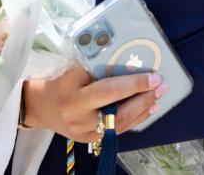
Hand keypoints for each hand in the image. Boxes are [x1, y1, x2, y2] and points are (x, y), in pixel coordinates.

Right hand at [22, 66, 165, 142]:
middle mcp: (81, 120)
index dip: (133, 84)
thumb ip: (97, 69)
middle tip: (162, 86)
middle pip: (119, 113)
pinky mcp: (91, 140)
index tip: (153, 77)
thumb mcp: (74, 71)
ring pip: (121, 125)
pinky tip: (148, 109)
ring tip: (159, 97)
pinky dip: (135, 119)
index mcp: (74, 99)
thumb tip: (129, 62)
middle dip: (144, 99)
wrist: (41, 107)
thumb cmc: (60, 83)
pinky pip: (117, 130)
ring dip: (143, 110)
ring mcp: (87, 134)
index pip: (109, 91)